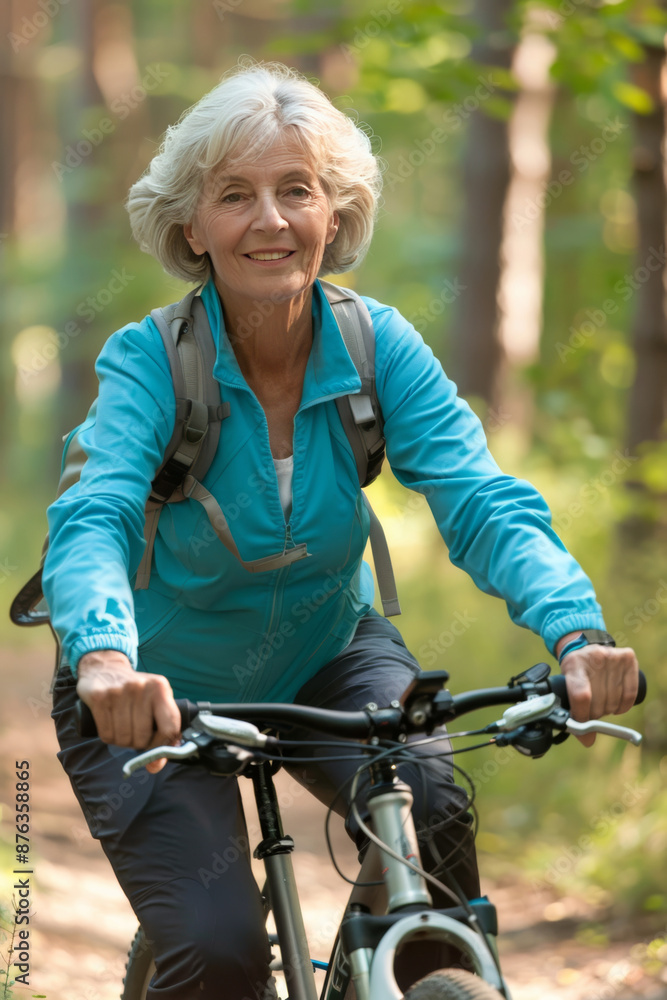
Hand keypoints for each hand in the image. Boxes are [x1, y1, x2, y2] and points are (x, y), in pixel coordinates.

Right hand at [76, 650, 181, 772]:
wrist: (105, 667)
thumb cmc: (135, 692)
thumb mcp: (155, 700)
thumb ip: (163, 728)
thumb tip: (156, 764)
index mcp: (160, 688)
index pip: (170, 727)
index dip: (164, 747)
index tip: (157, 755)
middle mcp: (142, 688)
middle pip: (143, 738)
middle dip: (139, 744)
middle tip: (135, 734)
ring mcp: (120, 692)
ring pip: (124, 739)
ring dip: (123, 742)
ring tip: (122, 728)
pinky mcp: (100, 698)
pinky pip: (107, 734)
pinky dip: (109, 737)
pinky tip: (111, 726)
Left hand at [556, 636, 638, 746]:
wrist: (586, 648)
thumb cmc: (575, 671)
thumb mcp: (565, 683)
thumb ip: (571, 709)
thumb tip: (586, 740)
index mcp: (573, 664)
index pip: (581, 696)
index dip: (582, 716)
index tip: (582, 730)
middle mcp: (594, 657)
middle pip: (598, 703)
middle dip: (593, 714)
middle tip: (590, 710)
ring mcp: (612, 657)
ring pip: (613, 701)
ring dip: (607, 709)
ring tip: (601, 702)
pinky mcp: (628, 658)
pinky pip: (630, 695)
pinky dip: (622, 706)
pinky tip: (616, 706)